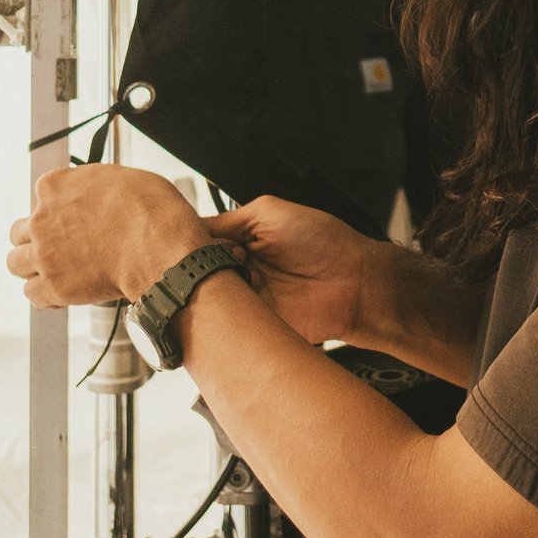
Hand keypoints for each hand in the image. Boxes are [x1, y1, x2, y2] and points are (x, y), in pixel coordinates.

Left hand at [7, 164, 210, 308]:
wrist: (158, 248)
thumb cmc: (151, 210)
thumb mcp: (122, 177)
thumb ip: (95, 186)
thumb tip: (98, 195)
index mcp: (55, 186)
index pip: (41, 194)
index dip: (59, 207)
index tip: (72, 215)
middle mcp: (42, 218)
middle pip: (19, 231)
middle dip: (36, 238)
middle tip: (58, 245)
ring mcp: (44, 254)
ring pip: (15, 263)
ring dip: (32, 267)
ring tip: (54, 270)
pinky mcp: (53, 287)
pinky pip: (32, 294)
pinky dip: (45, 295)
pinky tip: (61, 291)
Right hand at [204, 196, 378, 346]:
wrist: (355, 282)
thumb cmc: (323, 241)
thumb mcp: (268, 213)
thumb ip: (227, 219)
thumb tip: (189, 225)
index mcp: (240, 241)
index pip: (198, 243)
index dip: (189, 245)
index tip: (182, 246)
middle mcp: (239, 270)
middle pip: (197, 272)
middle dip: (197, 268)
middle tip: (211, 263)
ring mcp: (246, 298)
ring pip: (209, 299)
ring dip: (212, 291)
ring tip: (229, 280)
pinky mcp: (254, 325)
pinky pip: (228, 324)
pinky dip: (224, 316)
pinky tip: (230, 304)